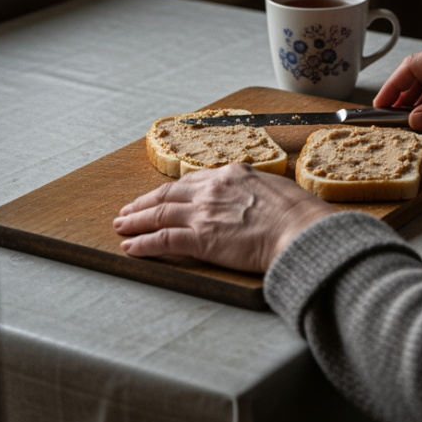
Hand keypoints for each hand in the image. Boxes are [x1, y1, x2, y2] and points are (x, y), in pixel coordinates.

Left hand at [114, 164, 334, 272]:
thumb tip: (254, 198)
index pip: (192, 181)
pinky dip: (144, 244)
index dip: (172, 191)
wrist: (300, 230)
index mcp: (232, 174)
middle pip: (168, 194)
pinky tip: (132, 247)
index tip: (162, 196)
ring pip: (159, 215)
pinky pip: (163, 240)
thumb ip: (256, 190)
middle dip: (144, 203)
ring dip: (136, 221)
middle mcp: (212, 189)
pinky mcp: (200, 239)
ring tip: (122, 226)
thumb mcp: (276, 188)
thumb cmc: (299, 214)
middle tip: (128, 209)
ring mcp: (204, 213)